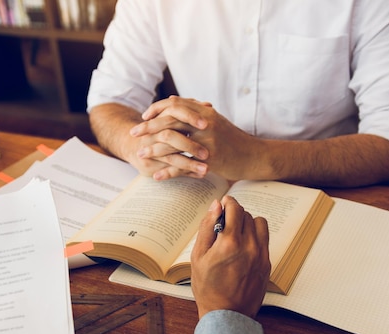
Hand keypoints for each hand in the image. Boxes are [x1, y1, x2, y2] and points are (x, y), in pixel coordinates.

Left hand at [132, 96, 262, 180]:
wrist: (254, 156)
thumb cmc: (234, 140)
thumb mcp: (216, 121)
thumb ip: (196, 113)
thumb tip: (175, 102)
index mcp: (205, 113)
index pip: (175, 104)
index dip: (157, 109)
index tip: (144, 116)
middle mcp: (205, 123)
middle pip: (170, 121)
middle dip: (148, 127)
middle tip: (134, 134)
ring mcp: (207, 141)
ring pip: (173, 143)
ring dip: (154, 149)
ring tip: (141, 155)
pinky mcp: (210, 160)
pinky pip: (184, 165)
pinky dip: (169, 171)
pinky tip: (158, 176)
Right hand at [190, 196, 270, 318]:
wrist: (227, 315)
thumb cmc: (208, 288)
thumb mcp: (198, 256)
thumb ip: (207, 227)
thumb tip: (215, 205)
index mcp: (229, 242)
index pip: (235, 208)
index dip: (228, 202)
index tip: (224, 203)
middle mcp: (249, 246)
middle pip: (246, 215)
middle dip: (235, 215)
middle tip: (224, 225)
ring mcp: (261, 255)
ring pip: (259, 224)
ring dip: (248, 224)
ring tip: (236, 235)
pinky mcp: (267, 263)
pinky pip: (264, 240)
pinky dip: (255, 238)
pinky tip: (243, 249)